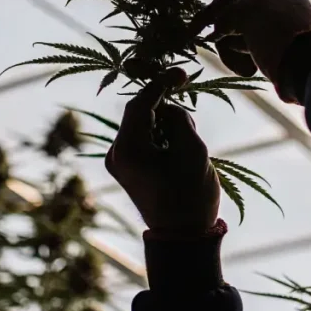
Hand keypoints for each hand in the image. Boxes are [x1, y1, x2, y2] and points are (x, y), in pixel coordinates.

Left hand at [106, 70, 220, 232]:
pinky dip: (161, 137)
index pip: (140, 103)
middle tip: (190, 121)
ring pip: (144, 126)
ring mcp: (120, 162)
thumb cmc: (191, 196)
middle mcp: (117, 153)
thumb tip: (170, 108)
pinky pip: (144, 140)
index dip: (160, 84)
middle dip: (165, 109)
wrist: (183, 237)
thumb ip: (180, 119)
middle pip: (140, 113)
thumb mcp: (193, 150)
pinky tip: (178, 153)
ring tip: (187, 148)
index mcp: (128, 149)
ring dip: (166, 125)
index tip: (181, 73)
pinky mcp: (128, 169)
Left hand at [193, 0, 310, 82]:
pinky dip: (216, 37)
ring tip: (194, 31)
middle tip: (201, 13)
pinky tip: (214, 43)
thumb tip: (254, 41)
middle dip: (216, 1)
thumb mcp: (298, 29)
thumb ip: (278, 24)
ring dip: (207, 20)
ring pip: (223, 6)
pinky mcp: (243, 11)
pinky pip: (219, 25)